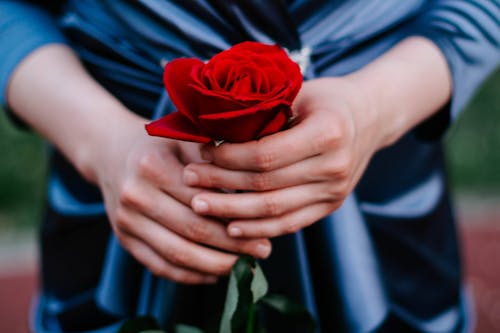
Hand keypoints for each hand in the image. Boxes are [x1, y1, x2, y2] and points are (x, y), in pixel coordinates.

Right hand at [90, 115, 271, 283]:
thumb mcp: (187, 140)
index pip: (204, 202)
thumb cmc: (161, 145)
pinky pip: (160, 267)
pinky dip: (191, 276)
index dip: (238, 219)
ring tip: (243, 266)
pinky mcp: (124, 239)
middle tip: (263, 252)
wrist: (111, 151)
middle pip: (193, 231)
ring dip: (215, 266)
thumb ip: (216, 163)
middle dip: (233, 247)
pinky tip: (215, 274)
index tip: (266, 229)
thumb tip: (256, 194)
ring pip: (177, 255)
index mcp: (153, 166)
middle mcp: (136, 195)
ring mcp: (126, 221)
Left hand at [181, 77, 383, 237]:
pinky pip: (289, 224)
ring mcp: (334, 191)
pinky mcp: (330, 206)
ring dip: (232, 212)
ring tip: (199, 206)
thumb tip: (212, 127)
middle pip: (265, 186)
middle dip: (221, 185)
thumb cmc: (328, 99)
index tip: (201, 152)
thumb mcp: (299, 92)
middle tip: (189, 181)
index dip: (228, 157)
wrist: (370, 117)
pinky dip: (258, 229)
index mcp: (327, 132)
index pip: (265, 154)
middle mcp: (333, 167)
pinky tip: (231, 228)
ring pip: (274, 211)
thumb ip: (263, 110)